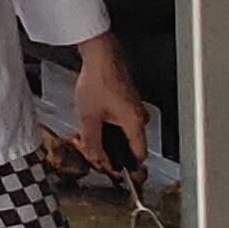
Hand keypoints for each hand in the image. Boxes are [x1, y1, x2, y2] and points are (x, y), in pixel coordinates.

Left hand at [69, 34, 148, 177]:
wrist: (100, 54)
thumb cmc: (98, 79)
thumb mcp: (89, 117)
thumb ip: (92, 142)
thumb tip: (96, 158)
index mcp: (135, 123)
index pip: (139, 154)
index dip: (127, 167)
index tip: (118, 173)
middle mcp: (139, 115)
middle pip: (130, 144)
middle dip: (113, 151)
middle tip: (97, 155)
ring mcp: (134, 106)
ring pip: (124, 131)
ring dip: (109, 136)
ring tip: (90, 137)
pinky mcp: (126, 98)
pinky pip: (121, 118)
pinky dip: (109, 123)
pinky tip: (94, 120)